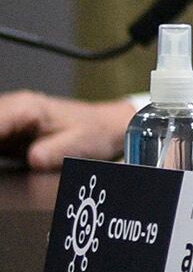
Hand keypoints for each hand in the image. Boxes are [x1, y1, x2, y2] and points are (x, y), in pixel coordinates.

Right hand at [0, 91, 138, 169]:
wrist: (103, 127)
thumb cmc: (93, 132)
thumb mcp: (79, 144)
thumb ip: (55, 151)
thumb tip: (34, 159)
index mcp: (27, 108)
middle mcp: (13, 108)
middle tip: (0, 161)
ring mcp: (7, 117)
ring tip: (3, 162)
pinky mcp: (5, 130)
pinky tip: (1, 163)